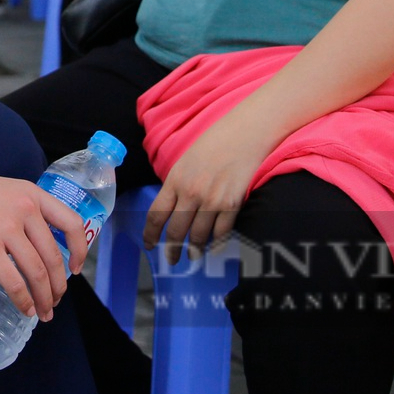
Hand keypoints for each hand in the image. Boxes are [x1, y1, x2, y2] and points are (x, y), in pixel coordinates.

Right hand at [0, 162, 87, 319]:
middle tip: (55, 302)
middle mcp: (25, 209)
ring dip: (43, 298)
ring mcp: (6, 228)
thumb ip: (21, 212)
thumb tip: (33, 245)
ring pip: (37, 272)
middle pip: (54, 257)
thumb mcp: (3, 191)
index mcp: (32, 194)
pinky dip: (22, 300)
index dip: (80, 250)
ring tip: (43, 313)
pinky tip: (24, 309)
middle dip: (58, 286)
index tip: (76, 269)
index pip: (72, 223)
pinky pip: (13, 281)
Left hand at [143, 118, 271, 262]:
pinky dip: (216, 243)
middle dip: (172, 250)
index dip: (151, 234)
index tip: (149, 245)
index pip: (157, 214)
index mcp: (175, 181)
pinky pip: (221, 232)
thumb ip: (177, 185)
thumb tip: (173, 208)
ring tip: (192, 256)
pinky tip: (213, 248)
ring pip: (198, 236)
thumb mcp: (185, 162)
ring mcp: (212, 200)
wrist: (243, 134)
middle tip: (171, 260)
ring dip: (194, 250)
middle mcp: (191, 193)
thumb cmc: (213, 142)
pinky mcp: (232, 205)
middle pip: (176, 231)